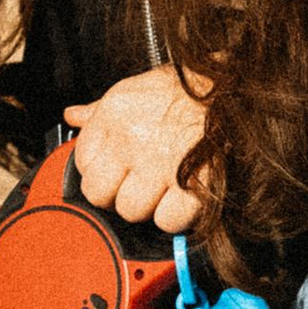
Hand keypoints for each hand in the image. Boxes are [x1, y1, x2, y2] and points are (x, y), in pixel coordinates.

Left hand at [64, 67, 207, 231]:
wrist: (234, 88)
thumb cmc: (187, 90)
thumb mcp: (136, 89)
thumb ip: (99, 109)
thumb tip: (73, 115)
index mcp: (113, 115)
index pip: (83, 162)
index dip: (101, 170)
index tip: (116, 169)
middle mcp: (132, 140)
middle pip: (99, 194)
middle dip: (116, 194)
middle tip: (137, 184)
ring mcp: (160, 164)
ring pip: (131, 211)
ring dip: (148, 206)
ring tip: (164, 187)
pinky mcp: (192, 184)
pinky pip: (167, 220)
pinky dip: (176, 216)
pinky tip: (183, 196)